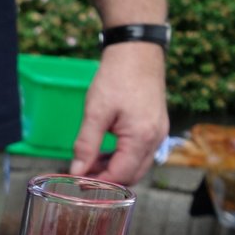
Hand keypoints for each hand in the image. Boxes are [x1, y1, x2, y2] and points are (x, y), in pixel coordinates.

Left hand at [69, 43, 168, 185]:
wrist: (137, 51)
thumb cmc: (117, 77)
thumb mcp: (95, 113)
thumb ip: (86, 145)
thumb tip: (77, 171)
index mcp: (142, 138)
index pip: (120, 176)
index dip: (98, 183)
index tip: (77, 182)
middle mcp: (155, 140)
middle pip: (131, 176)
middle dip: (106, 180)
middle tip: (81, 174)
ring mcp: (158, 134)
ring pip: (136, 166)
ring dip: (113, 170)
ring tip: (88, 163)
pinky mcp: (155, 128)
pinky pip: (140, 153)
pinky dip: (122, 158)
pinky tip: (103, 153)